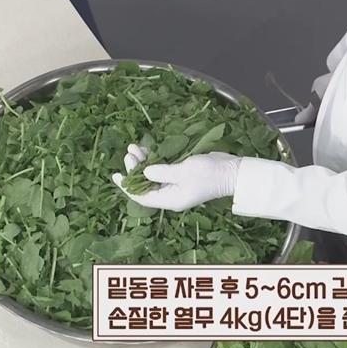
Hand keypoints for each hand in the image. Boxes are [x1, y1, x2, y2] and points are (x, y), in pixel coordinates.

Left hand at [112, 144, 241, 211]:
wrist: (231, 171)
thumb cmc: (209, 174)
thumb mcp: (183, 172)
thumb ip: (162, 172)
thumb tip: (143, 171)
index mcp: (170, 200)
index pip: (142, 197)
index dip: (127, 187)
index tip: (115, 176)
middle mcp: (170, 194)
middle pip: (145, 184)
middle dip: (134, 169)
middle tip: (129, 153)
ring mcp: (175, 185)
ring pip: (151, 175)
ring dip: (142, 162)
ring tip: (134, 147)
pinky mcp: (180, 175)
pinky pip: (161, 169)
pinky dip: (153, 160)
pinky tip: (146, 149)